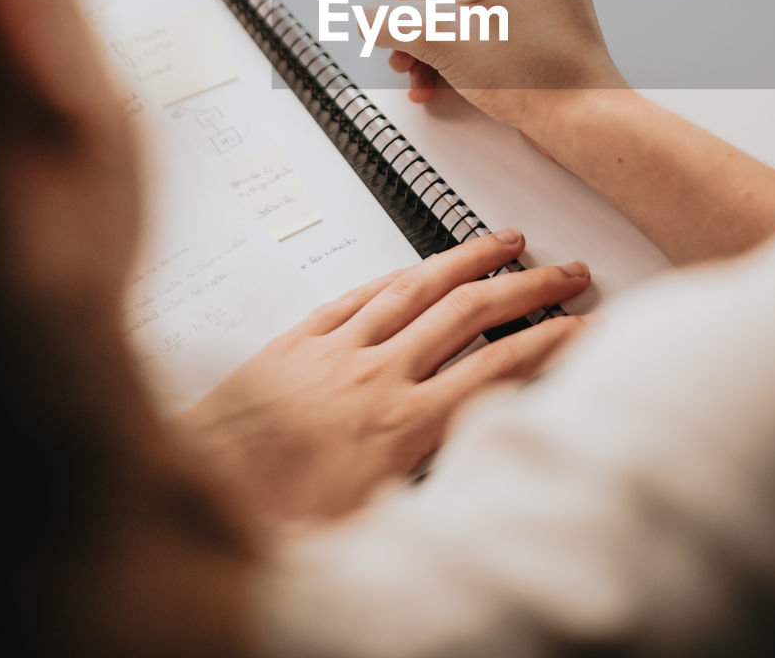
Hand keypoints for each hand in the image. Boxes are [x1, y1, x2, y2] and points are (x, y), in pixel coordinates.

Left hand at [180, 229, 588, 524]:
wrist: (190, 492)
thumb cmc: (273, 524)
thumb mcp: (375, 533)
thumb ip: (434, 491)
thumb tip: (483, 471)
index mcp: (402, 429)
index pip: (499, 368)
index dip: (551, 342)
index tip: (585, 326)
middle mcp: (375, 378)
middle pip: (469, 314)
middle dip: (527, 287)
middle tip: (565, 272)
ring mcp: (334, 352)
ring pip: (415, 288)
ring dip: (466, 261)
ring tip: (502, 241)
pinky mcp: (294, 342)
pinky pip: (354, 296)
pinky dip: (393, 276)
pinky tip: (413, 266)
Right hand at [376, 0, 624, 153]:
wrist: (583, 118)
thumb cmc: (534, 71)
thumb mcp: (444, 40)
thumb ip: (394, 22)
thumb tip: (367, 16)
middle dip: (418, 7)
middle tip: (400, 35)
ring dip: (433, 30)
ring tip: (412, 66)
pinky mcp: (547, 10)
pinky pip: (492, 10)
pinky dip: (461, 39)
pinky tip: (434, 79)